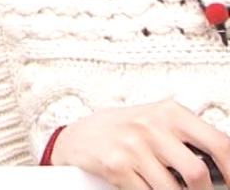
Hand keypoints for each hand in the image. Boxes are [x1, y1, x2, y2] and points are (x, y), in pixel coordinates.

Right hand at [50, 99, 229, 189]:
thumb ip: (188, 139)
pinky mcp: (116, 165)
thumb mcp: (158, 123)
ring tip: (170, 189)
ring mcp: (132, 146)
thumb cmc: (124, 130)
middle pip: (197, 173)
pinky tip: (148, 188)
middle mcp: (151, 126)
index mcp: (170, 112)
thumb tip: (222, 167)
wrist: (79, 136)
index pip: (219, 143)